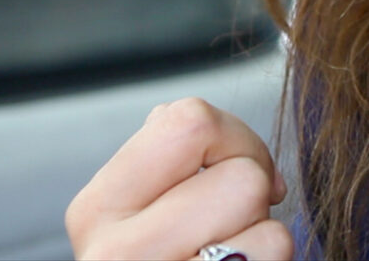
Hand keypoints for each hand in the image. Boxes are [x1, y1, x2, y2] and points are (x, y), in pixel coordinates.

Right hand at [66, 97, 292, 260]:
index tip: (230, 172)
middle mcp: (116, 255)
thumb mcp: (145, 208)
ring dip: (266, 242)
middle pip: (242, 179)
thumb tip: (209, 127)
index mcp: (97, 209)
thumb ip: (169, 157)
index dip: (234, 139)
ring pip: (272, 231)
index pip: (188, 121)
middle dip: (254, 198)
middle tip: (231, 229)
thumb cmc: (170, 258)